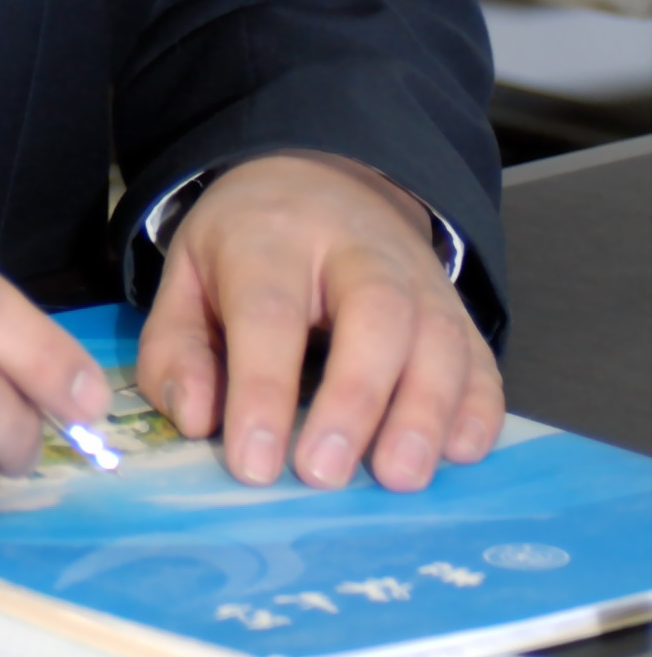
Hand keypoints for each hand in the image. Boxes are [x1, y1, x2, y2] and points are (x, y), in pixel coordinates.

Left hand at [136, 151, 503, 492]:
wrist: (320, 177)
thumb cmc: (246, 247)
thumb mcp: (186, 279)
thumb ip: (176, 350)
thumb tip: (197, 418)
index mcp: (270, 238)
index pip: (270, 311)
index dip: (263, 389)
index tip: (254, 466)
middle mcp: (355, 250)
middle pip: (374, 311)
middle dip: (355, 396)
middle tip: (326, 474)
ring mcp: (417, 277)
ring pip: (439, 334)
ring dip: (425, 411)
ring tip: (398, 478)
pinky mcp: (456, 308)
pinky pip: (479, 355)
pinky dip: (477, 407)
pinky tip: (460, 454)